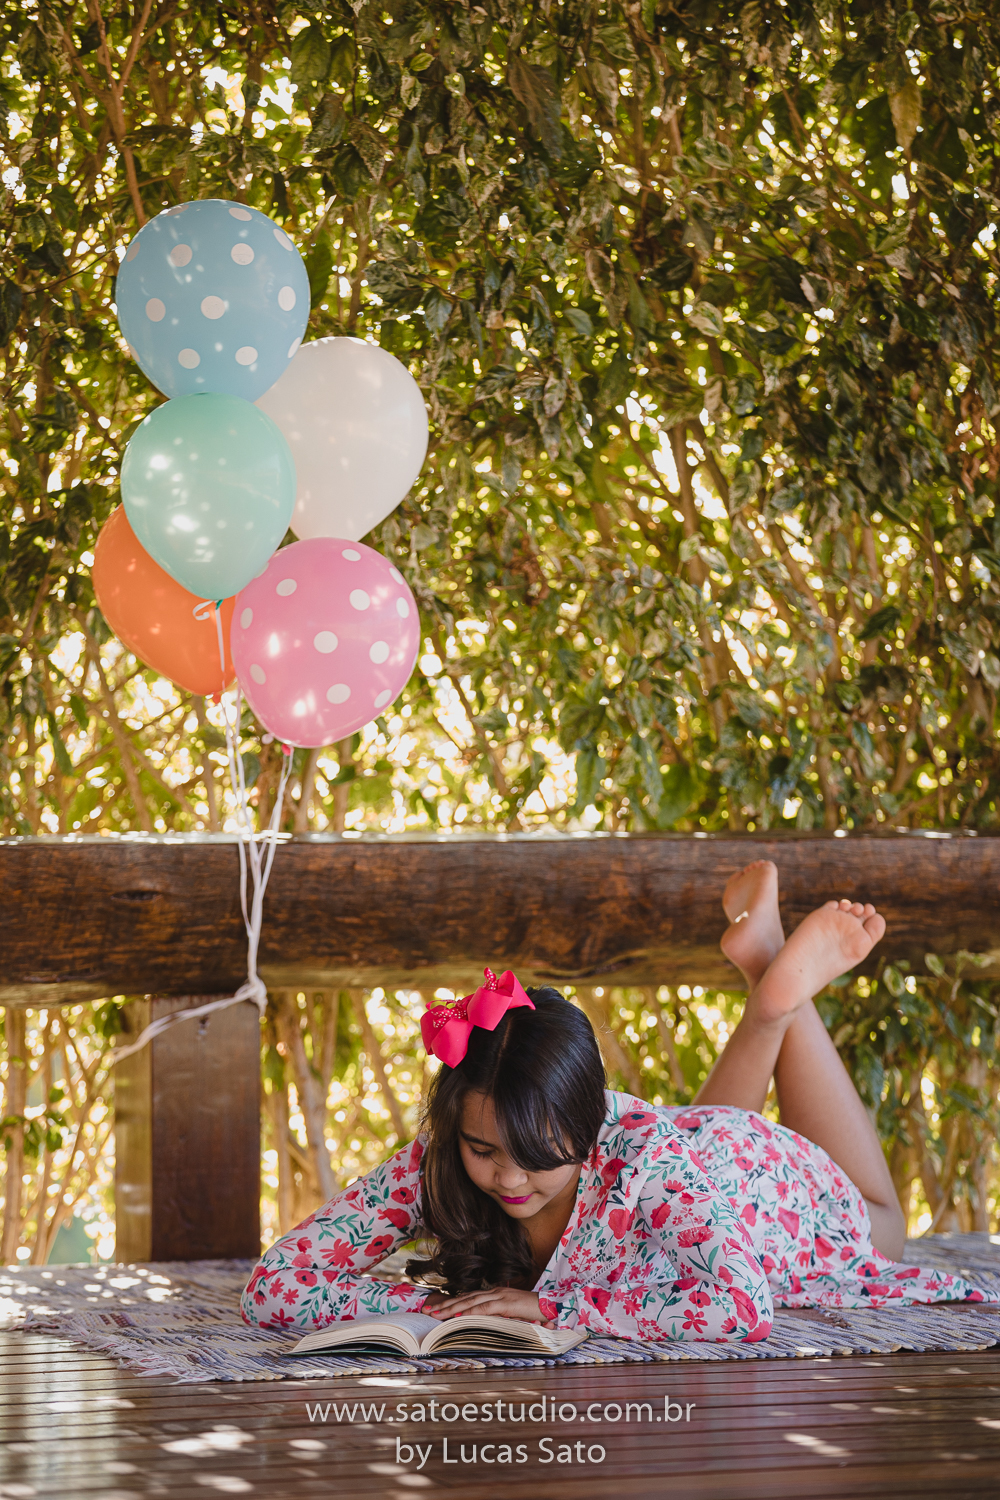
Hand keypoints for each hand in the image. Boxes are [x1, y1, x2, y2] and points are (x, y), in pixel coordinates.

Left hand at [421, 1287, 547, 1323]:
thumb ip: (498, 1317)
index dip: (451, 1303)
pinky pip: (485, 1308)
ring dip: (452, 1309)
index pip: (468, 1298)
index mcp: (495, 1294)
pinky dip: (471, 1312)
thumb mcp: (512, 1316)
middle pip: (465, 1298)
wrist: (552, 1305)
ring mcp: (500, 1296)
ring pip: (471, 1302)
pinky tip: (459, 1317)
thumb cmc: (533, 1312)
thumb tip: (482, 1326)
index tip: (435, 1309)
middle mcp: (494, 1292)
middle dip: (444, 1305)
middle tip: (426, 1311)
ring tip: (437, 1315)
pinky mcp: (506, 1303)